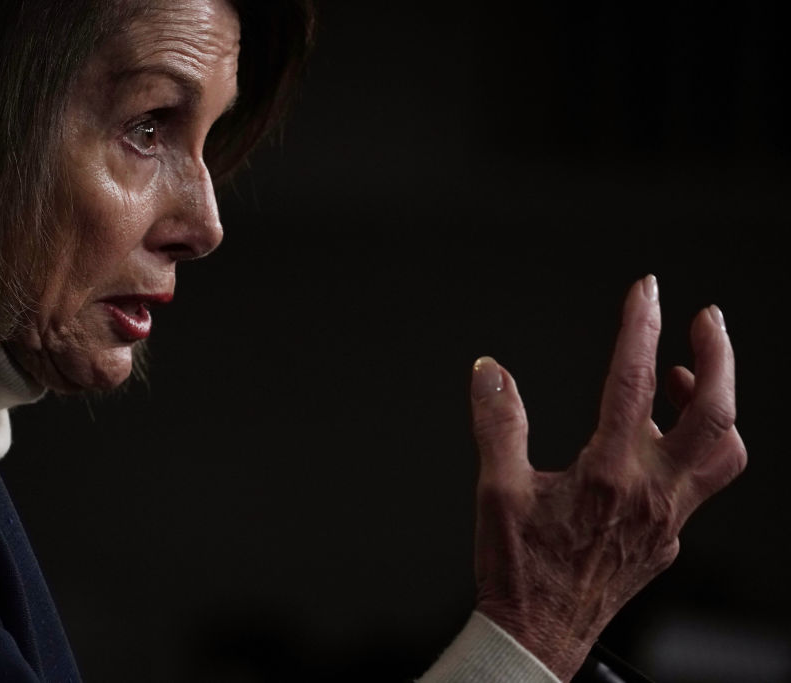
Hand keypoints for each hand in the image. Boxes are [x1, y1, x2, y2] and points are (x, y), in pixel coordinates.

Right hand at [468, 276, 745, 680]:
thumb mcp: (496, 490)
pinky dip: (696, 447)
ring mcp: (667, 519)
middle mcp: (651, 493)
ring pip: (722, 452)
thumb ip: (497, 423)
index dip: (638, 328)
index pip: (632, 383)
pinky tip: (665, 441)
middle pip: (712, 414)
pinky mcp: (667, 539)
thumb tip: (491, 372)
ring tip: (691, 375)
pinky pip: (701, 485)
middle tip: (706, 319)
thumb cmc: (519, 568)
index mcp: (609, 474)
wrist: (538, 633)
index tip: (643, 292)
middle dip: (717, 357)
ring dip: (716, 405)